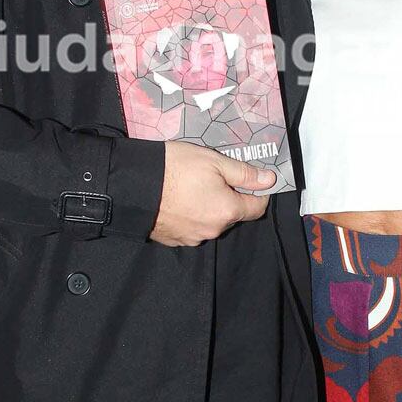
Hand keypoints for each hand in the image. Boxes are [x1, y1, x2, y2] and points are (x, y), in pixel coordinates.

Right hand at [150, 142, 275, 246]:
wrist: (132, 184)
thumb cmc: (175, 168)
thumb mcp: (214, 161)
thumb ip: (245, 174)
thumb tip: (270, 180)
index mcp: (227, 211)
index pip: (257, 208)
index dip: (258, 193)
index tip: (251, 181)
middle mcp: (213, 230)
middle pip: (232, 216)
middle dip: (228, 199)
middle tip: (211, 177)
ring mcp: (192, 237)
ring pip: (210, 222)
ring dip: (207, 208)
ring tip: (191, 188)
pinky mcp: (174, 239)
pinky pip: (191, 228)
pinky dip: (190, 216)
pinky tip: (178, 200)